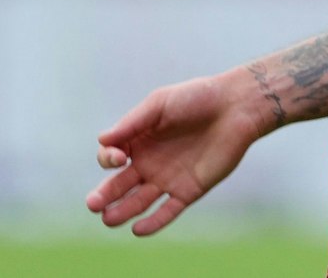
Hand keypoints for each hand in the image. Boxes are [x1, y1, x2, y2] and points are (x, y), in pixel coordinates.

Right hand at [85, 70, 268, 235]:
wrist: (235, 107)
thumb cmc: (196, 98)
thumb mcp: (159, 104)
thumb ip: (132, 123)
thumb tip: (102, 140)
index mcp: (138, 139)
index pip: (111, 157)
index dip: (108, 159)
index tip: (120, 156)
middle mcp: (149, 162)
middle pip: (120, 184)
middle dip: (105, 195)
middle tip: (92, 205)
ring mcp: (168, 178)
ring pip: (139, 201)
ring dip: (122, 211)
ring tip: (107, 220)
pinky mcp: (189, 191)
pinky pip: (168, 211)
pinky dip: (154, 222)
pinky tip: (138, 229)